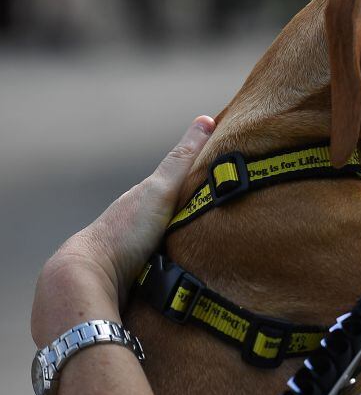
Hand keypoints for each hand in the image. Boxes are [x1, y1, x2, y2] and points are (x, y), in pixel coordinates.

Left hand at [31, 116, 214, 345]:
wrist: (91, 275)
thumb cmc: (126, 229)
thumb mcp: (161, 188)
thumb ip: (183, 159)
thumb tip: (206, 119)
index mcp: (149, 195)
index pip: (182, 176)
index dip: (205, 170)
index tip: (230, 167)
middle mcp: (145, 218)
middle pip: (180, 206)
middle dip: (202, 205)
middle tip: (234, 203)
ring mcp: (143, 245)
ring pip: (175, 234)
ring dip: (194, 235)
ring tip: (222, 237)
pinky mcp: (145, 271)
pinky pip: (172, 259)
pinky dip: (186, 257)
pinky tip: (198, 261)